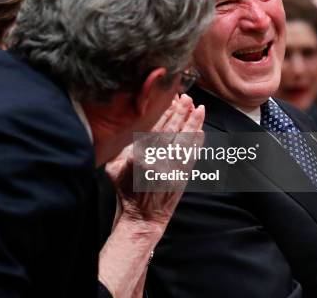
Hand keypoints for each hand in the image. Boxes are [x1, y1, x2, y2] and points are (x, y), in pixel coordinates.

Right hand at [105, 94, 204, 230]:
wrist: (142, 217)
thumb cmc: (126, 192)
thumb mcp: (114, 168)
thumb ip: (121, 148)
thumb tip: (126, 126)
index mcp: (138, 155)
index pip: (154, 127)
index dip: (163, 112)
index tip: (170, 99)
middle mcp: (156, 160)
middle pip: (172, 130)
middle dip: (181, 112)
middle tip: (187, 98)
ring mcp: (171, 168)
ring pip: (185, 140)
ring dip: (193, 123)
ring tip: (200, 108)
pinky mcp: (182, 176)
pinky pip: (192, 155)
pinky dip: (198, 142)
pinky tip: (202, 131)